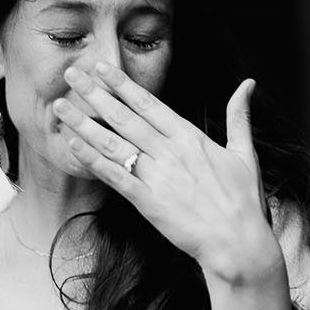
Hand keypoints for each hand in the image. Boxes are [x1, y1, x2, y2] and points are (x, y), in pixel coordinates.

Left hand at [54, 62, 287, 309]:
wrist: (239, 243)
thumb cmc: (244, 201)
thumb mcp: (244, 153)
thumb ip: (239, 117)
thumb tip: (248, 84)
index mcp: (190, 137)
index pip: (149, 103)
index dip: (122, 84)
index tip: (101, 67)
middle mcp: (170, 152)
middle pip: (125, 117)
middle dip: (95, 94)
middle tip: (71, 75)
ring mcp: (157, 177)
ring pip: (113, 144)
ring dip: (84, 124)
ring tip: (61, 107)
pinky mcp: (148, 203)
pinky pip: (115, 177)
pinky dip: (94, 160)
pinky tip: (75, 145)